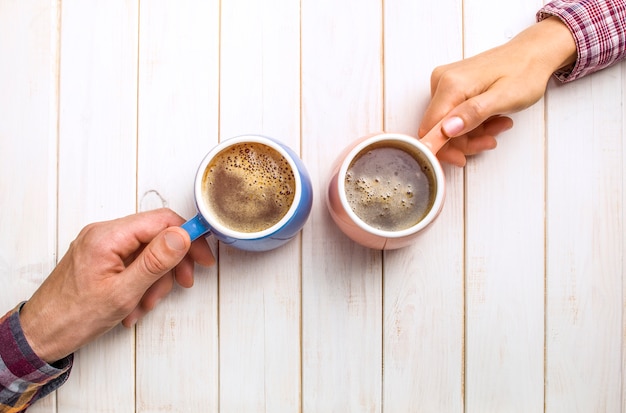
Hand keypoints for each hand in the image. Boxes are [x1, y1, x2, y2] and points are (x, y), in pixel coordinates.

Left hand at [18, 208, 214, 363]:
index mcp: (107, 236)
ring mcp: (102, 246)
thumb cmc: (73, 317)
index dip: (188, 237)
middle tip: (184, 282)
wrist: (42, 335)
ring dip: (155, 280)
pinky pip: (133, 262)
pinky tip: (135, 304)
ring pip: (148, 252)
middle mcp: (104, 234)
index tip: (203, 254)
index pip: (161, 221)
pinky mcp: (101, 258)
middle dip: (171, 264)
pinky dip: (141, 283)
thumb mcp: (123, 292)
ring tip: (146, 304)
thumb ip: (155, 261)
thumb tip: (181, 236)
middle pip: (156, 236)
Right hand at [419, 16, 576, 165]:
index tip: (460, 159)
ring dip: (471, 133)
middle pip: (439, 128)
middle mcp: (442, 81)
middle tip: (489, 141)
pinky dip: (472, 123)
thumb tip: (447, 129)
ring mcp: (446, 83)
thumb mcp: (504, 98)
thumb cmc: (525, 72)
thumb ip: (473, 114)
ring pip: (447, 124)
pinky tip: (491, 120)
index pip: (430, 128)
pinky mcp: (451, 86)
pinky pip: (453, 115)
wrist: (533, 53)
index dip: (442, 150)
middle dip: (463, 141)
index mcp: (451, 85)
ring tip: (497, 127)